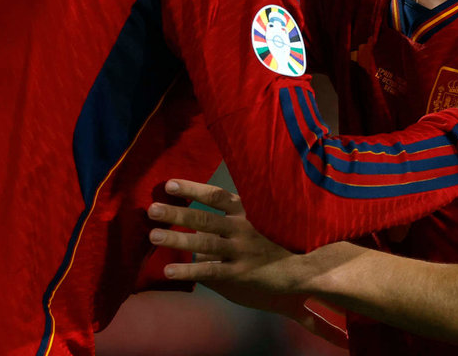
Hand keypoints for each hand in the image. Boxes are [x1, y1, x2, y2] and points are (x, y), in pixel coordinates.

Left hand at [148, 179, 315, 316]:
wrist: (306, 266)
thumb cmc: (280, 240)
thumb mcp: (263, 218)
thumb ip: (237, 215)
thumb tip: (207, 212)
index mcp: (246, 210)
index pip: (216, 195)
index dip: (192, 189)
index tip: (169, 184)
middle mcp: (242, 227)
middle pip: (204, 218)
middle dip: (177, 213)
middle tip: (152, 209)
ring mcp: (240, 251)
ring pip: (203, 243)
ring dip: (177, 238)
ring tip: (153, 235)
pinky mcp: (240, 273)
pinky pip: (209, 271)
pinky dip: (188, 269)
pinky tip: (169, 269)